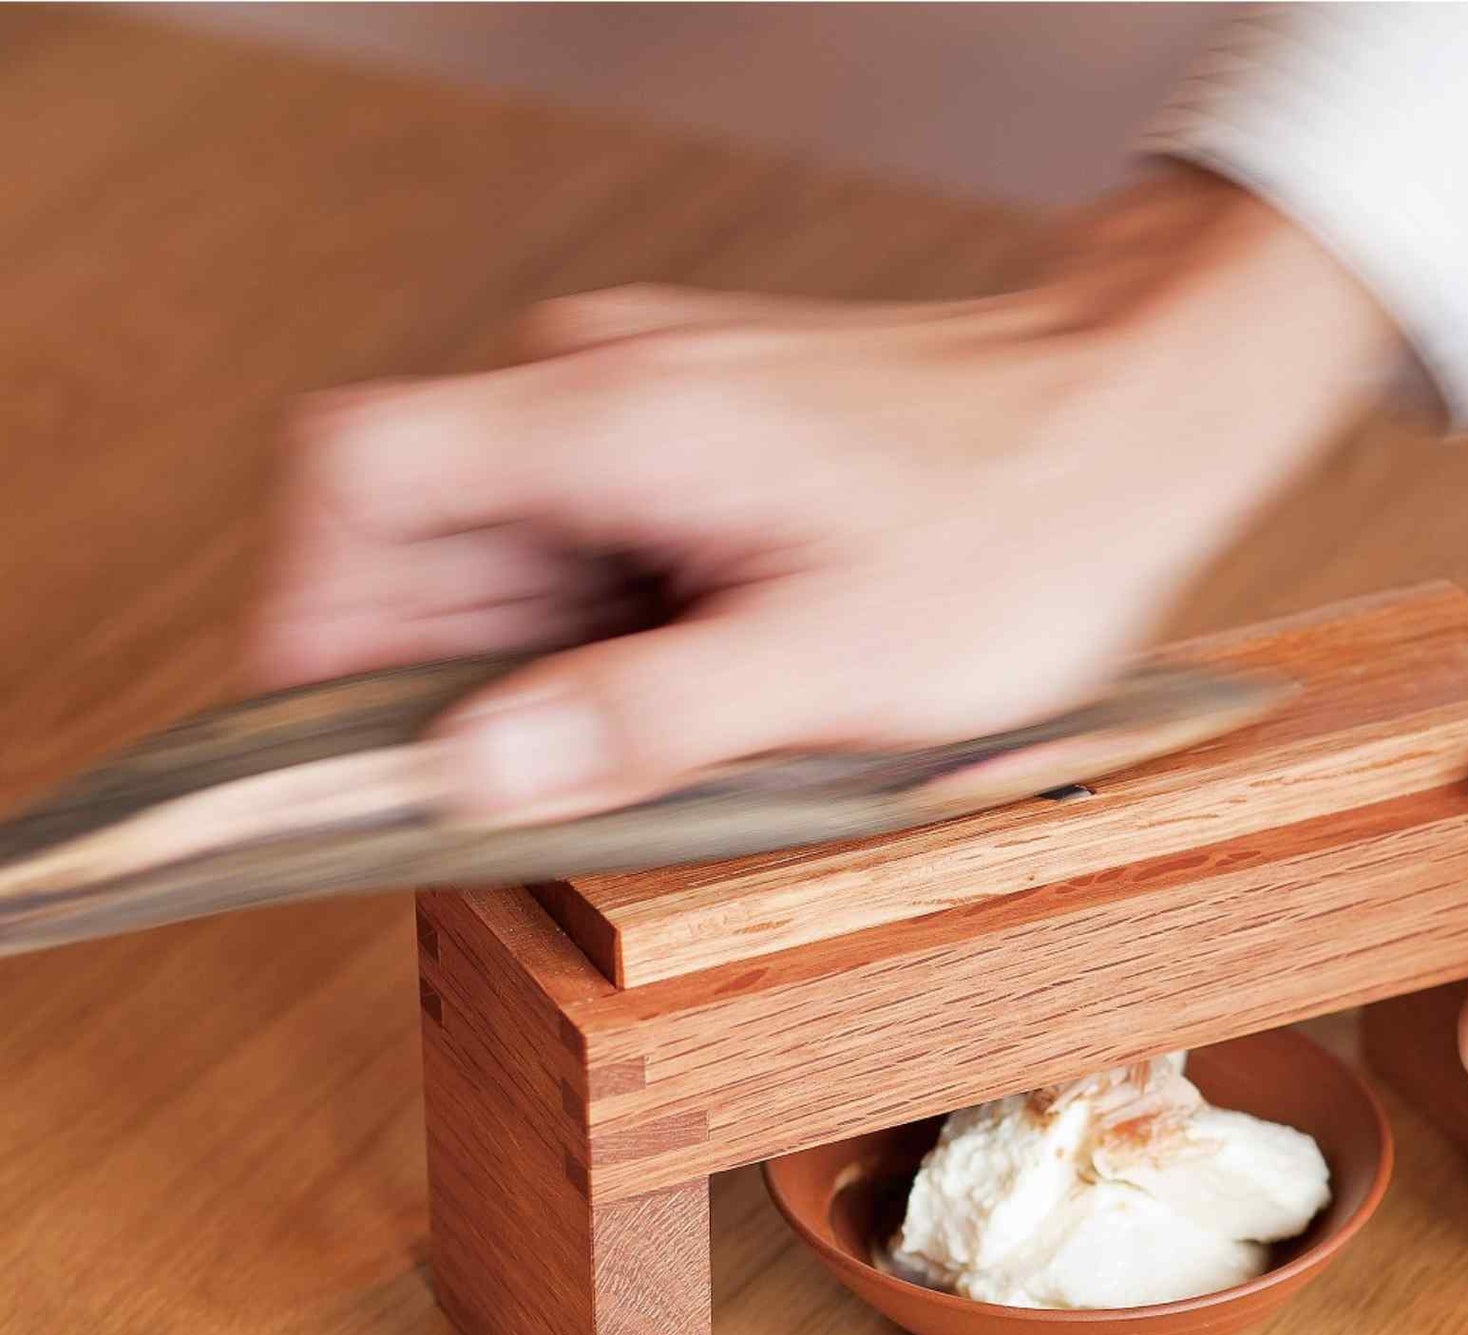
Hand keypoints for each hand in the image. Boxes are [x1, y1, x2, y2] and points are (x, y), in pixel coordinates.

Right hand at [254, 169, 1399, 819]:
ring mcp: (651, 411)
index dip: (314, 611)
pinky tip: (683, 700)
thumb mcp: (837, 666)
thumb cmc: (1019, 528)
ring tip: (635, 751)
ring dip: (531, 669)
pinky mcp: (698, 449)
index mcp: (614, 419)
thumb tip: (476, 775)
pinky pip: (590, 548)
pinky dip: (599, 638)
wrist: (1131, 418)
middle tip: (516, 791)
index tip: (334, 740)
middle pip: (422, 531)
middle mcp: (607, 388)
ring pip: (506, 551)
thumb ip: (645, 720)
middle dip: (440, 675)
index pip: (360, 475)